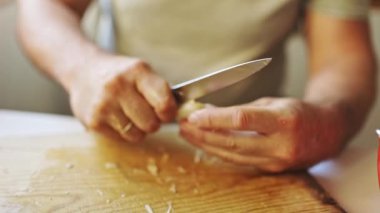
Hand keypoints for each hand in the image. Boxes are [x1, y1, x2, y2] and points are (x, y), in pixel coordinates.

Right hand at [69, 54, 176, 141]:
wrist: (83, 71)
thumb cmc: (121, 75)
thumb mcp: (142, 72)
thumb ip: (161, 91)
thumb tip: (182, 114)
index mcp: (137, 71)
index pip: (164, 103)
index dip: (169, 112)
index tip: (166, 111)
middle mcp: (118, 86)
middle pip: (151, 124)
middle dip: (153, 122)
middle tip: (146, 113)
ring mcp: (103, 105)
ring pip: (137, 135)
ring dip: (138, 130)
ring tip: (131, 115)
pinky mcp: (93, 121)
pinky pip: (121, 138)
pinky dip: (123, 132)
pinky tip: (117, 117)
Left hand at [180, 97, 345, 171]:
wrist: (327, 132)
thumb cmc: (298, 111)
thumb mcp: (272, 102)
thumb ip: (241, 110)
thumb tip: (208, 112)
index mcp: (284, 120)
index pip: (241, 120)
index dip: (214, 118)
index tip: (193, 115)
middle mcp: (281, 144)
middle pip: (233, 142)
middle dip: (203, 135)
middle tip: (183, 126)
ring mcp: (277, 161)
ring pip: (233, 155)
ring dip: (207, 145)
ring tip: (189, 135)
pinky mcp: (272, 170)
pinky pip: (240, 161)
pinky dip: (221, 152)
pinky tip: (207, 144)